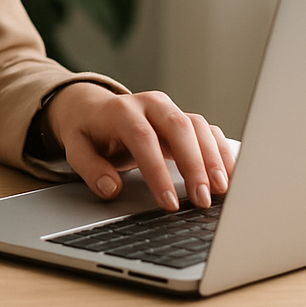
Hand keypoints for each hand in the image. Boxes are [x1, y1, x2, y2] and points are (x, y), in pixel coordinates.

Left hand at [43, 84, 234, 211]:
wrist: (93, 109)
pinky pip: (208, 131)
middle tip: (202, 199)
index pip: (143, 138)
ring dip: (213, 159)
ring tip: (220, 191)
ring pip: (198, 127)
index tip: (169, 203)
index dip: (158, 171)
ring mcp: (169, 109)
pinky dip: (221, 152)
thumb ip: (90, 169)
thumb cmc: (88, 131)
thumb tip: (110, 188)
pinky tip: (229, 176)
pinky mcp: (183, 119)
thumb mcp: (76, 148)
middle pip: (178, 128)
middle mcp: (150, 104)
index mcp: (121, 110)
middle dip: (194, 165)